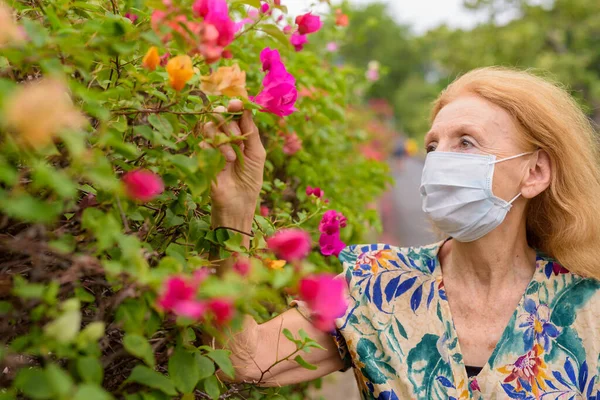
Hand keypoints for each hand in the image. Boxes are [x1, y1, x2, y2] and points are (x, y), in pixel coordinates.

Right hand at [200, 100, 265, 230]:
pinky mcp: (203, 157)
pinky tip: (224, 162)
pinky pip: (202, 143)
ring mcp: (213, 147)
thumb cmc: (251, 179)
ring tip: (233, 157)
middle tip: (237, 138)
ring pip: (209, 127)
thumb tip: (247, 108)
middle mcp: (226, 137)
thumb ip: (251, 131)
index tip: (236, 104)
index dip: (235, 106)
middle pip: (220, 116)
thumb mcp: (257, 153)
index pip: (235, 113)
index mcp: (241, 134)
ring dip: (222, 139)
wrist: (239, 202)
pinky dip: (213, 149)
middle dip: (228, 123)